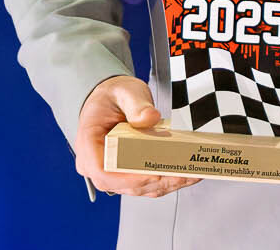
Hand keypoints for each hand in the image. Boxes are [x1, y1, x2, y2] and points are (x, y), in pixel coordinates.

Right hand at [74, 75, 197, 196]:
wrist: (111, 99)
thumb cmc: (112, 97)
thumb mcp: (124, 92)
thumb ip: (136, 104)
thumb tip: (149, 118)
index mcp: (88, 145)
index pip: (104, 171)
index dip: (129, 177)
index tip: (154, 173)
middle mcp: (96, 165)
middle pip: (125, 184)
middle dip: (156, 181)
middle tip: (183, 173)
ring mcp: (111, 173)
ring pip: (138, 188)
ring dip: (166, 184)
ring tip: (191, 174)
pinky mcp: (126, 174)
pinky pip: (145, 184)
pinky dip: (165, 181)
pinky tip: (185, 174)